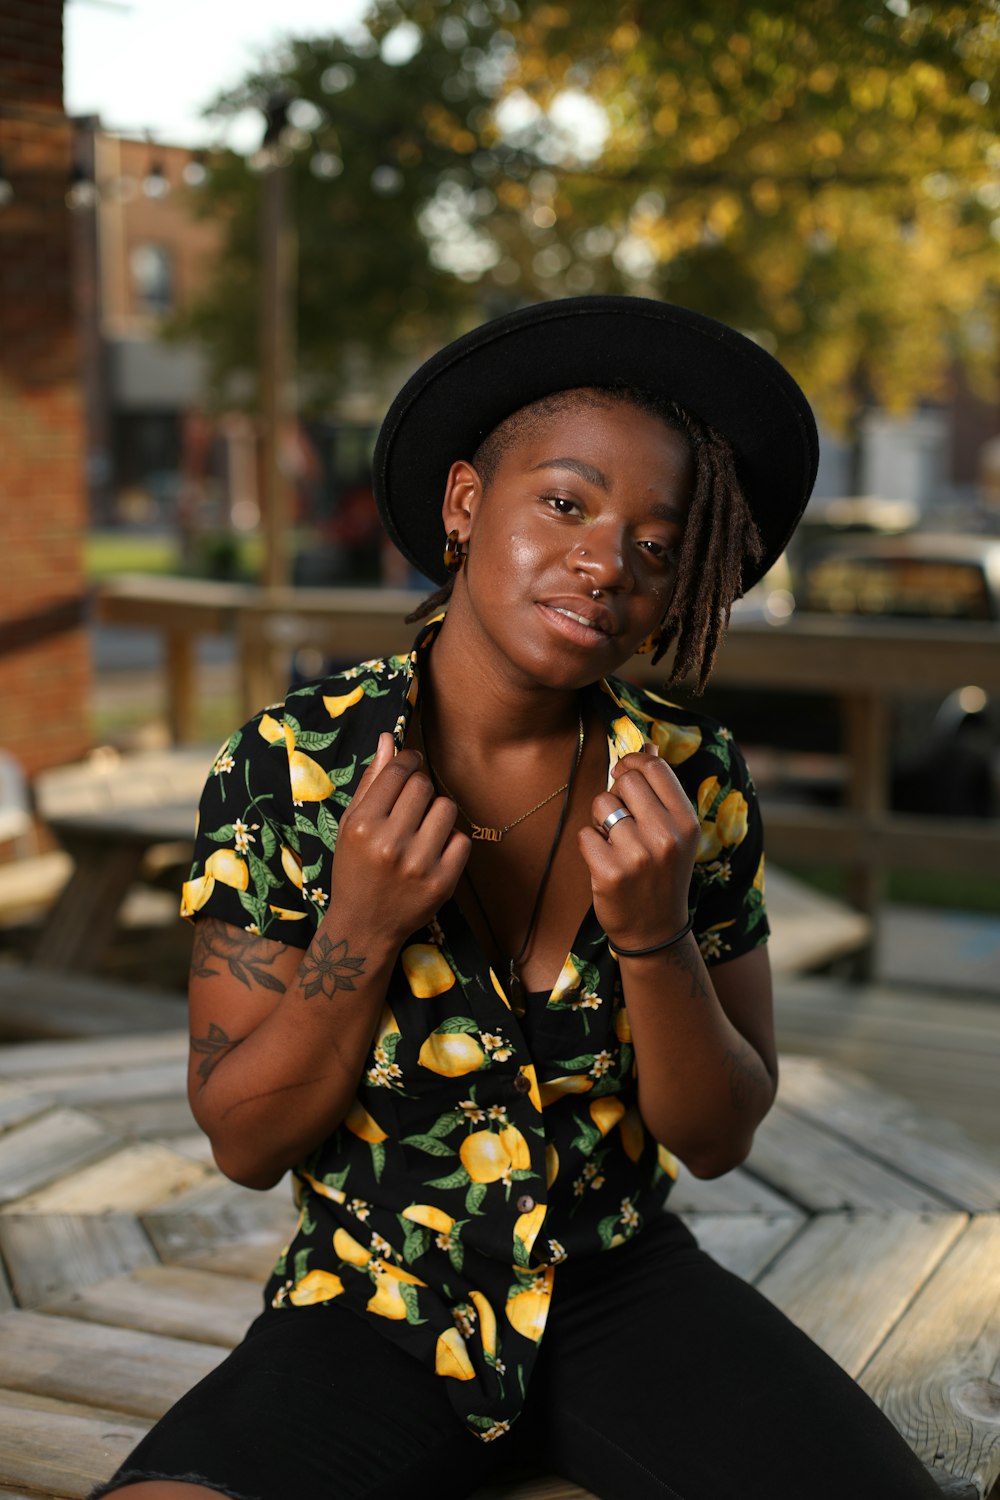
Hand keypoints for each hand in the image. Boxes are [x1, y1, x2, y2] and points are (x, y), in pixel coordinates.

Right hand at [327, 733, 469, 948]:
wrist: (364, 926)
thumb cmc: (354, 869)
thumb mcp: (351, 825)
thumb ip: (372, 781)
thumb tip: (389, 739)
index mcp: (363, 825)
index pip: (398, 772)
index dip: (409, 760)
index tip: (411, 763)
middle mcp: (390, 844)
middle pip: (424, 785)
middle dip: (420, 787)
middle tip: (412, 804)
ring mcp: (419, 865)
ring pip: (447, 808)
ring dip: (437, 812)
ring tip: (422, 829)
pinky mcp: (443, 883)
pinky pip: (462, 839)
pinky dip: (450, 841)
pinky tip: (433, 852)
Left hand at [578, 749, 697, 949]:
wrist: (655, 930)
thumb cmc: (662, 873)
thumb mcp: (675, 832)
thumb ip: (661, 789)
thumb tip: (647, 745)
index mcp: (687, 821)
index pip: (654, 767)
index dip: (632, 762)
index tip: (623, 773)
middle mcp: (667, 835)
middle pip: (624, 779)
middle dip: (616, 792)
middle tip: (621, 818)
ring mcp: (638, 855)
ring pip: (601, 804)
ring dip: (601, 820)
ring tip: (616, 844)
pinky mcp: (610, 872)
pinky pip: (585, 833)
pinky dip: (589, 844)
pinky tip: (605, 861)